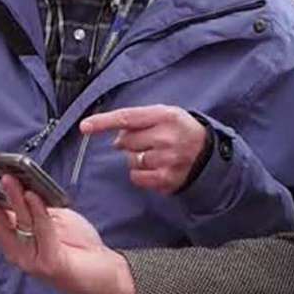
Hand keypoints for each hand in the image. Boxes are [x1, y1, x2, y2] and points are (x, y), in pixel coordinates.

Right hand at [0, 164, 135, 293]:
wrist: (102, 272)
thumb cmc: (75, 244)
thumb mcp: (49, 215)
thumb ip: (32, 202)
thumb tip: (16, 177)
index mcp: (11, 236)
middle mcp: (15, 249)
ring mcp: (31, 258)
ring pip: (15, 224)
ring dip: (10, 197)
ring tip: (5, 175)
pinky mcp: (50, 263)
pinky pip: (42, 232)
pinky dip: (37, 212)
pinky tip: (33, 194)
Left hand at [81, 105, 207, 193]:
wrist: (209, 153)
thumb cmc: (181, 130)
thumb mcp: (165, 114)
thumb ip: (140, 120)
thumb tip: (116, 137)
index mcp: (164, 116)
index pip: (127, 118)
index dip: (103, 122)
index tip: (85, 126)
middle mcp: (165, 137)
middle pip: (125, 141)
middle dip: (128, 142)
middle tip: (146, 140)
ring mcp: (166, 159)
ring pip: (131, 160)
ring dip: (136, 158)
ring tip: (155, 154)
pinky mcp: (166, 179)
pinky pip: (137, 177)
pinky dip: (140, 173)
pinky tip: (155, 167)